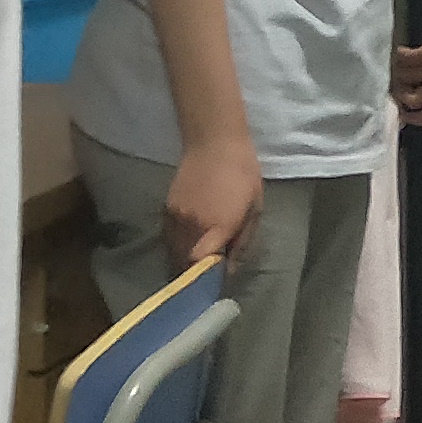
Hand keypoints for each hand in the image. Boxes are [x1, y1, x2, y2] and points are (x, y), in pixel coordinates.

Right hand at [164, 133, 263, 271]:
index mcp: (219, 225)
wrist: (214, 141)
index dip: (206, 277)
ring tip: (195, 265)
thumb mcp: (254, 208)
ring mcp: (176, 216)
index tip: (215, 280)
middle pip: (184, 263)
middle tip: (205, 276)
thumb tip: (229, 270)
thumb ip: (242, 242)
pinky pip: (168, 238)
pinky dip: (176, 247)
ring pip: (173, 252)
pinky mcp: (166, 208)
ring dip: (183, 262)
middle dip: (194, 275)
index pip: (201, 263)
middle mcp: (193, 224)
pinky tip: (187, 245)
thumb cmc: (243, 173)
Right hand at [393, 13, 421, 128]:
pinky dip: (399, 57)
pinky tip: (397, 52)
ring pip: (408, 79)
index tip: (406, 116)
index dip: (420, 119)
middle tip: (393, 91)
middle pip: (416, 99)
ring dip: (397, 75)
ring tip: (393, 69)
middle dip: (402, 97)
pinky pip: (407, 59)